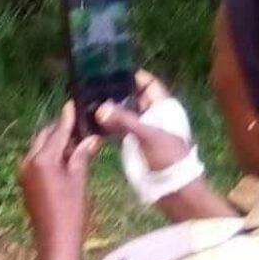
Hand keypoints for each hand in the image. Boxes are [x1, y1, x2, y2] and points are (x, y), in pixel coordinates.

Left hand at [20, 103, 100, 259]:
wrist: (56, 240)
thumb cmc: (71, 211)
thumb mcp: (79, 180)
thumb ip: (81, 155)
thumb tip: (91, 139)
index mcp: (42, 160)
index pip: (57, 133)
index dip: (66, 119)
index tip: (71, 105)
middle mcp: (28, 163)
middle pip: (44, 138)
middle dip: (59, 131)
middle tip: (77, 126)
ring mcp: (24, 174)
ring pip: (39, 150)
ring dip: (54, 144)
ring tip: (75, 143)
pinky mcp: (25, 184)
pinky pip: (36, 162)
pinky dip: (49, 157)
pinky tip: (65, 160)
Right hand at [98, 71, 234, 222]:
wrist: (172, 188)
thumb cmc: (169, 157)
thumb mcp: (148, 135)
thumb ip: (125, 121)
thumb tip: (101, 109)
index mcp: (163, 107)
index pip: (148, 84)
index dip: (133, 76)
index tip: (111, 71)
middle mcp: (151, 115)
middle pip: (131, 97)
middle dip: (115, 92)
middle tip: (92, 84)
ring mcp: (140, 129)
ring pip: (122, 113)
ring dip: (108, 109)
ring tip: (86, 99)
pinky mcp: (131, 143)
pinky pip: (116, 129)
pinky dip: (105, 125)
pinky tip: (90, 120)